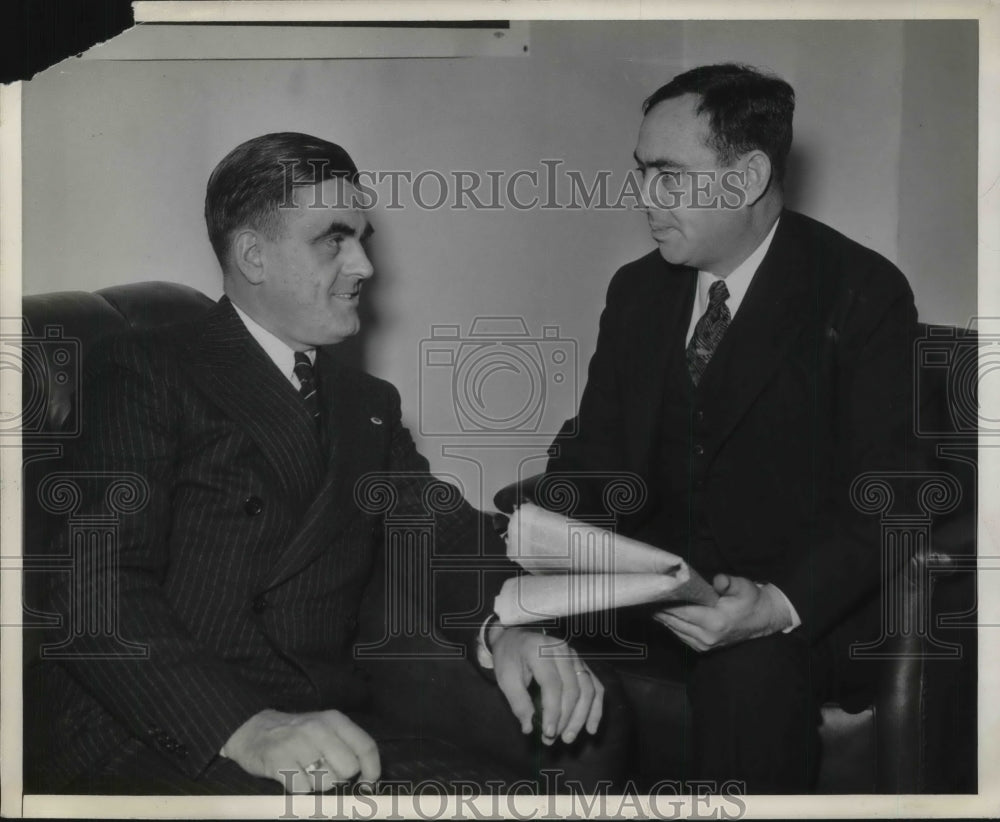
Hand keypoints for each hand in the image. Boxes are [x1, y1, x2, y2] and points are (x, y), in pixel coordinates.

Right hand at [221, 708, 379, 793]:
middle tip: (324, 773)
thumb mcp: (325, 731)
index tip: (367, 784)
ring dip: (317, 786)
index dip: (371, 770)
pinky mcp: (278, 759)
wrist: (253, 731)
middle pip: (347, 769)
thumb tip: (368, 781)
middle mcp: (318, 728)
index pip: (365, 747)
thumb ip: (347, 748)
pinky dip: (299, 790)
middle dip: (339, 778)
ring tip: (304, 773)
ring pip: (325, 782)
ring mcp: (297, 743)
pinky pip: (301, 789)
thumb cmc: (297, 736)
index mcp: (334, 720)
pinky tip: (291, 778)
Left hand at [490, 626, 603, 745]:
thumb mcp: (505, 678)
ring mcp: (574, 655)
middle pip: (572, 689)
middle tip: (553, 739)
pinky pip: (594, 685)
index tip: (548, 733)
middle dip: (565, 718)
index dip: (553, 712)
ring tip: (569, 737)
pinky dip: (595, 708)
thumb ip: (518, 702)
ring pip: (587, 689)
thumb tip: (530, 727)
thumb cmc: (509, 657)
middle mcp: (561, 650)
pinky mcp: (581, 663)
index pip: (553, 685)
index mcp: (539, 650)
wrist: (515, 637)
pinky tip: (591, 727)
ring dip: (581, 717)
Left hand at [652, 574, 792, 651]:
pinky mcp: (701, 648)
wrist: (761, 620)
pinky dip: (670, 623)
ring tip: (648, 601)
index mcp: (715, 622)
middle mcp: (706, 637)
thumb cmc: (750, 600)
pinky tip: (661, 612)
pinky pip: (679, 634)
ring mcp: (703, 645)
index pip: (682, 610)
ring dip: (661, 616)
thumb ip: (728, 583)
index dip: (666, 600)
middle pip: (674, 620)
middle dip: (659, 607)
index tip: (653, 589)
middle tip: (644, 593)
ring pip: (674, 629)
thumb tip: (718, 580)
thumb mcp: (743, 586)